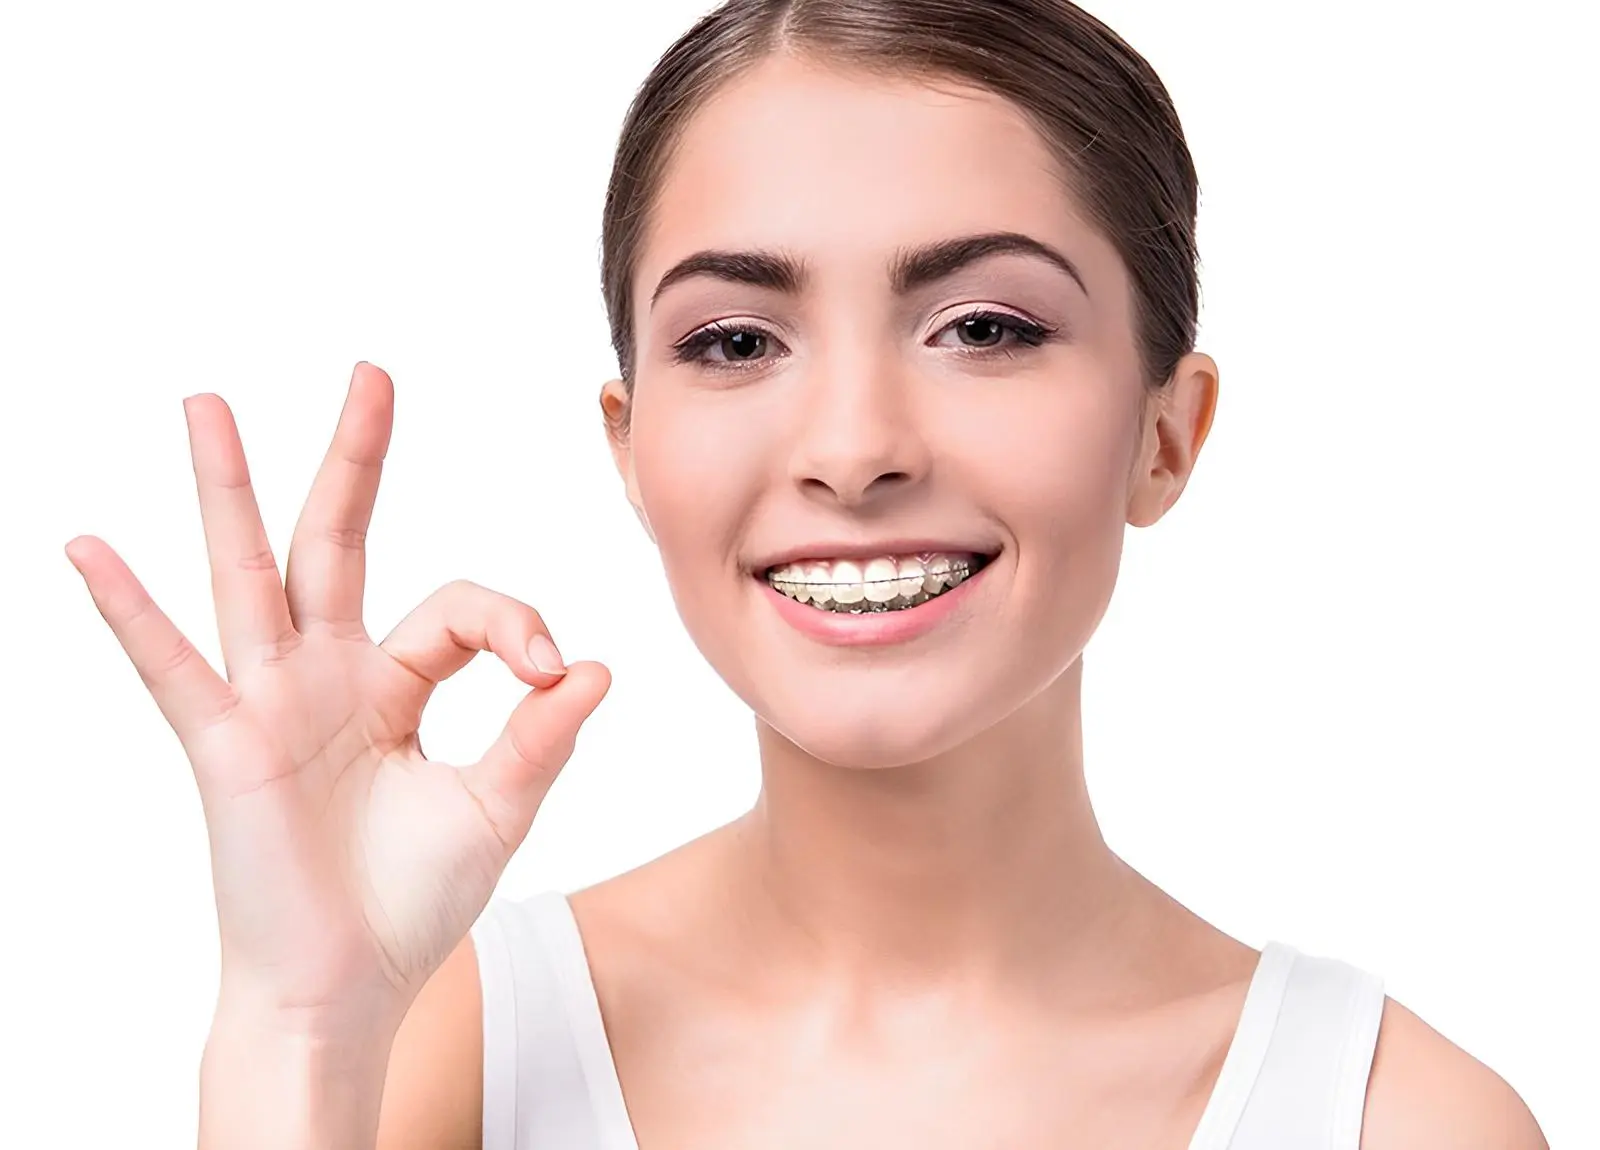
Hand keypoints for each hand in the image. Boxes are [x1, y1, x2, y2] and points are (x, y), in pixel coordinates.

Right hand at [67, 362, 609, 1030]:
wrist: (347, 986)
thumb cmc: (411, 902)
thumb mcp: (495, 808)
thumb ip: (541, 736)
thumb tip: (599, 667)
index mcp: (394, 685)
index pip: (458, 607)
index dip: (514, 623)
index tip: (554, 670)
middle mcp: (327, 676)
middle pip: (341, 542)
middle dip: (356, 458)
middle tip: (372, 373)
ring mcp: (271, 701)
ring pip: (251, 572)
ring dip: (230, 487)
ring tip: (207, 403)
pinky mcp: (227, 744)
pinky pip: (172, 667)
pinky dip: (130, 611)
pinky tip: (90, 547)